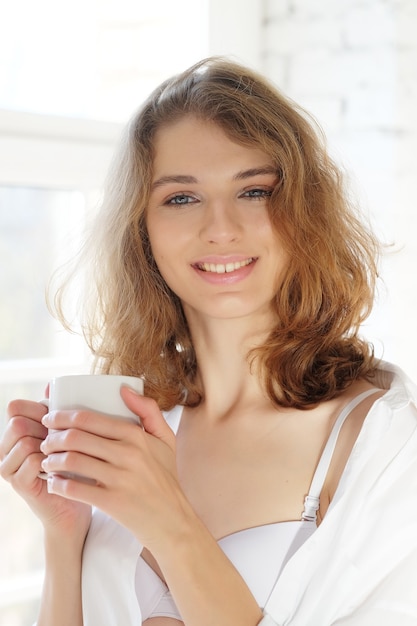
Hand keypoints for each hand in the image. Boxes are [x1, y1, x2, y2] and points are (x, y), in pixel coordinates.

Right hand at [0, 398, 90, 544]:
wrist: (77, 502)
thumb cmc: (75, 463)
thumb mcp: (66, 432)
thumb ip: (57, 410)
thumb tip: (50, 385)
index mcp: (15, 431)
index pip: (15, 407)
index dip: (38, 410)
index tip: (57, 421)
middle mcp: (5, 448)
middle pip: (18, 422)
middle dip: (44, 428)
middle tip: (62, 441)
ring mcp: (8, 467)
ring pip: (24, 440)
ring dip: (49, 444)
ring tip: (63, 454)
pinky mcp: (18, 483)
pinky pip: (32, 460)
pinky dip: (50, 461)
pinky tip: (61, 467)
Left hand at [39, 389, 185, 547]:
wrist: (172, 520)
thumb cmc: (165, 477)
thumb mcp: (165, 439)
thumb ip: (148, 410)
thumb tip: (124, 388)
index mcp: (136, 436)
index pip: (88, 419)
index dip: (62, 417)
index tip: (50, 419)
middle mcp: (128, 454)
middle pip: (75, 438)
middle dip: (52, 438)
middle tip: (45, 441)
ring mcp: (119, 479)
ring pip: (71, 461)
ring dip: (51, 460)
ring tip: (46, 461)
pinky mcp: (112, 502)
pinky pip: (74, 489)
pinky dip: (57, 484)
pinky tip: (54, 482)